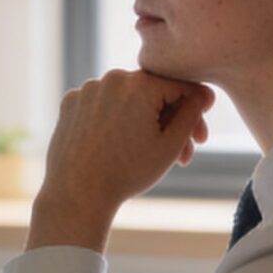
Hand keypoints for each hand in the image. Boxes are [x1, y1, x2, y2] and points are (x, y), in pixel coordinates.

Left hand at [27, 71, 212, 251]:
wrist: (77, 194)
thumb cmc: (127, 173)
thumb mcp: (170, 145)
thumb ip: (191, 114)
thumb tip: (202, 94)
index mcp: (139, 84)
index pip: (180, 87)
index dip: (196, 110)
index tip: (200, 136)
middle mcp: (111, 79)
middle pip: (152, 93)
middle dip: (170, 122)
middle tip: (182, 155)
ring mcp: (87, 90)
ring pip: (126, 99)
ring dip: (143, 121)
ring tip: (150, 154)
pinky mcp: (70, 103)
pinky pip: (102, 105)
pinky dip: (114, 121)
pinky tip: (119, 146)